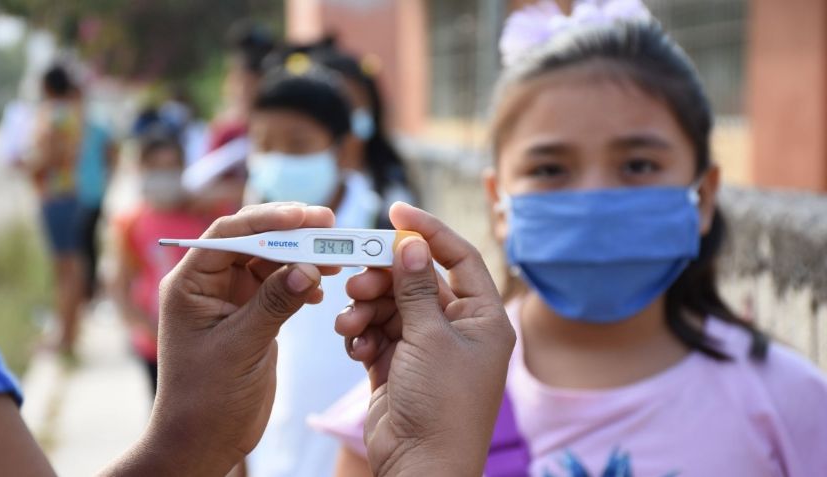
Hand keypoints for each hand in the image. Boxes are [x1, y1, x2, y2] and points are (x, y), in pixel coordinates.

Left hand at [104, 203, 337, 475]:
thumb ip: (273, 305)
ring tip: (334, 259)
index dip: (267, 220)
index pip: (228, 235)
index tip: (305, 216)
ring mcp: (232, 300)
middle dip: (291, 233)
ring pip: (270, 261)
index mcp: (190, 284)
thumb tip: (307, 267)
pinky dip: (300, 282)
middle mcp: (209, 285)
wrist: (204, 441)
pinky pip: (279, 286)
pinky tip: (318, 291)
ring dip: (301, 256)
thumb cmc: (206, 398)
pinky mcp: (252, 316)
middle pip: (253, 241)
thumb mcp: (241, 348)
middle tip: (329, 225)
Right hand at [335, 203, 515, 475]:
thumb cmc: (441, 405)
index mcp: (483, 318)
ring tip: (350, 321)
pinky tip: (354, 346)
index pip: (459, 258)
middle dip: (384, 278)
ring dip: (366, 308)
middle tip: (358, 279)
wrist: (420, 468)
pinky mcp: (397, 366)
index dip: (430, 231)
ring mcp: (425, 348)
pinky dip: (361, 334)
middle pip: (416, 282)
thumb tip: (410, 241)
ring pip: (390, 306)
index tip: (396, 210)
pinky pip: (376, 333)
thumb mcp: (429, 338)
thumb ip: (415, 287)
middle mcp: (456, 329)